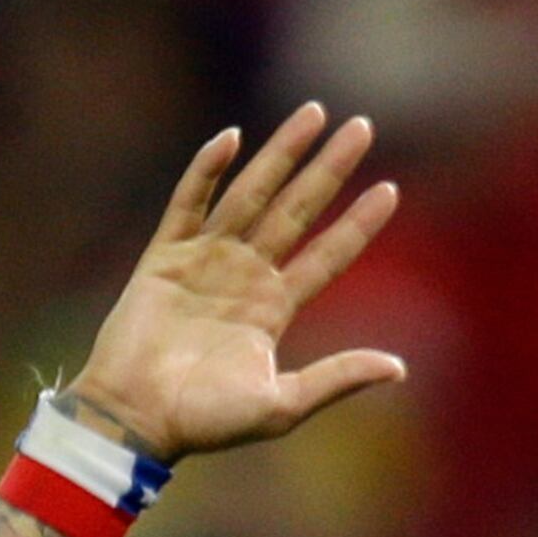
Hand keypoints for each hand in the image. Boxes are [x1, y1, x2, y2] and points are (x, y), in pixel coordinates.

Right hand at [68, 109, 405, 464]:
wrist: (139, 420)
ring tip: (314, 114)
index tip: (390, 190)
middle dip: (328, 169)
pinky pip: (190, 203)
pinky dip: (207, 171)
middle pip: (297, 210)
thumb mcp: (284, 405)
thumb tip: (399, 368)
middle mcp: (245, 276)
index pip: (327, 256)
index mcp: (273, 309)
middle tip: (363, 126)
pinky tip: (232, 139)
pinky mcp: (166, 255)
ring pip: (252, 194)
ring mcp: (206, 260)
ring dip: (281, 153)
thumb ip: (337, 378)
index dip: (357, 224)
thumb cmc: (207, 422)